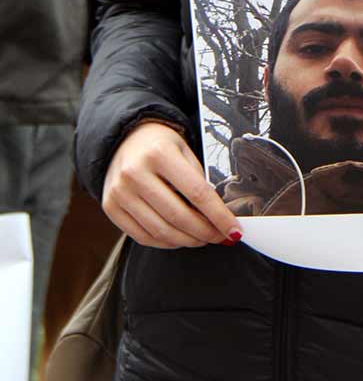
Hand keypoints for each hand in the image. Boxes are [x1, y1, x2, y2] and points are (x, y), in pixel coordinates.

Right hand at [102, 121, 241, 248]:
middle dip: (205, 232)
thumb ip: (199, 179)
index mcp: (159, 153)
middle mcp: (135, 173)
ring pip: (161, 231)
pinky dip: (166, 243)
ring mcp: (119, 192)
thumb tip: (219, 215)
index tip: (233, 230)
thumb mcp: (184, 150)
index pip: (197, 192)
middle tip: (220, 237)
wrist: (125, 138)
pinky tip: (179, 238)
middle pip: (178, 216)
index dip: (219, 216)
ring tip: (202, 238)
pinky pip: (142, 236)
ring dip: (187, 241)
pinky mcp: (111, 207)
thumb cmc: (161, 144)